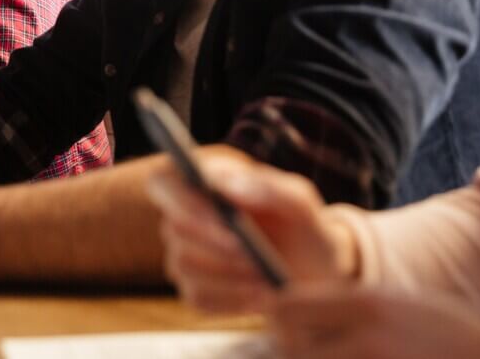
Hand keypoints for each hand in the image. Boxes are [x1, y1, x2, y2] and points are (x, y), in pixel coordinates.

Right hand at [147, 148, 355, 313]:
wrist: (314, 272)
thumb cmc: (302, 227)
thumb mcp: (300, 202)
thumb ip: (269, 187)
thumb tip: (228, 186)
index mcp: (205, 181)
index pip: (165, 180)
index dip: (182, 198)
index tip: (217, 213)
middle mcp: (187, 216)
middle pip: (174, 228)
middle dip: (214, 243)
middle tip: (251, 256)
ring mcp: (185, 254)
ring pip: (184, 266)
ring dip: (227, 275)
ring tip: (266, 281)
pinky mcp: (195, 288)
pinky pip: (197, 298)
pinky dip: (231, 300)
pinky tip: (260, 298)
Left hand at [268, 286, 479, 358]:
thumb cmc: (444, 332)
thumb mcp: (395, 302)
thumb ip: (346, 306)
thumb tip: (286, 310)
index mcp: (366, 304)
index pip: (288, 306)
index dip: (280, 316)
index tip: (283, 321)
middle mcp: (366, 339)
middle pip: (290, 348)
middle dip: (291, 348)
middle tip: (302, 346)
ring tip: (331, 352)